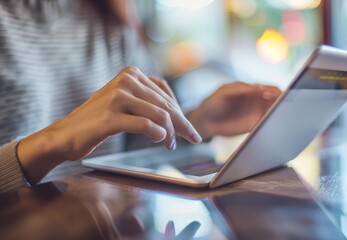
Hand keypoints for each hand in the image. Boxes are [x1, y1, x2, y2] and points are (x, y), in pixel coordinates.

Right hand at [17, 66, 201, 183]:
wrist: (65, 134)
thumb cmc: (98, 120)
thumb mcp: (124, 101)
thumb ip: (147, 99)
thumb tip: (177, 112)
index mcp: (131, 73)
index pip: (165, 94)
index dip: (180, 113)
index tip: (189, 129)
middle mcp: (126, 80)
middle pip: (165, 106)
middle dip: (181, 125)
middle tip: (190, 139)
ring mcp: (117, 97)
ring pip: (159, 115)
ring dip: (170, 133)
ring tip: (170, 145)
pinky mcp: (111, 117)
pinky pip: (145, 126)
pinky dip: (158, 135)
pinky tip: (160, 140)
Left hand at [187, 82, 280, 138]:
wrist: (205, 121)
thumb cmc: (213, 103)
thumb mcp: (224, 92)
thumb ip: (240, 88)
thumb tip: (257, 87)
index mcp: (253, 90)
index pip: (270, 89)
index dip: (278, 92)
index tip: (282, 96)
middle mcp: (257, 101)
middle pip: (276, 101)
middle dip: (284, 103)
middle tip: (288, 108)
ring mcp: (256, 114)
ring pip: (274, 113)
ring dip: (280, 114)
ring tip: (283, 118)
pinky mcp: (253, 126)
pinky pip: (266, 125)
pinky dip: (272, 125)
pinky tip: (275, 127)